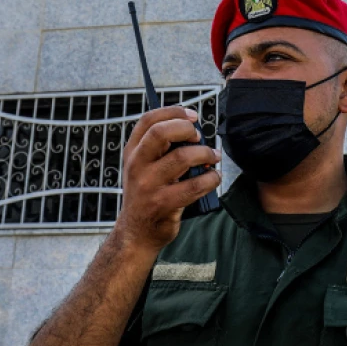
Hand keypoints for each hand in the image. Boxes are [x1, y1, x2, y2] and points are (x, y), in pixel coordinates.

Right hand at [115, 106, 221, 252]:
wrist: (136, 233)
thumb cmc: (147, 194)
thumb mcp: (142, 167)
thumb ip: (160, 148)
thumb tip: (194, 130)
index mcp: (132, 152)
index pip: (148, 121)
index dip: (173, 112)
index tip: (192, 116)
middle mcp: (137, 165)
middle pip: (161, 133)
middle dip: (186, 129)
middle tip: (199, 137)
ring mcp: (148, 185)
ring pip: (182, 157)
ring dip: (205, 154)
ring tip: (213, 157)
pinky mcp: (163, 204)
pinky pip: (195, 185)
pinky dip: (211, 178)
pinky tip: (213, 177)